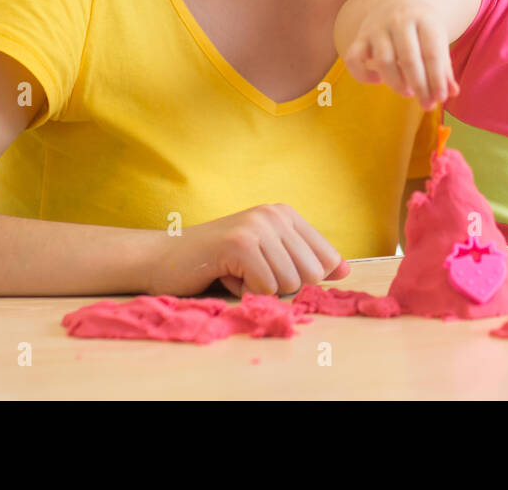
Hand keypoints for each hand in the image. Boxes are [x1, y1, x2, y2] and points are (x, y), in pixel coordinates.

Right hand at [145, 204, 350, 296]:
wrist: (162, 259)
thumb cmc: (215, 264)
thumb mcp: (267, 257)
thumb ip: (303, 261)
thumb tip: (345, 271)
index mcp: (286, 214)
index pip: (328, 258)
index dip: (309, 280)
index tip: (277, 276)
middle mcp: (275, 214)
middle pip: (312, 274)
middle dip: (283, 287)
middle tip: (251, 275)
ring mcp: (258, 226)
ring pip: (290, 284)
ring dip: (261, 290)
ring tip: (236, 273)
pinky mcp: (240, 244)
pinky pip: (266, 288)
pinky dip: (245, 293)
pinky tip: (225, 276)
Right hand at [341, 0, 458, 109]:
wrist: (394, 2)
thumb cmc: (421, 28)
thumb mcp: (436, 38)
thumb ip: (444, 66)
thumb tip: (453, 93)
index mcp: (424, 19)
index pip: (432, 53)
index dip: (436, 79)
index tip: (440, 99)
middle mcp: (399, 20)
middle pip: (408, 58)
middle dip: (419, 86)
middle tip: (426, 104)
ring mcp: (377, 27)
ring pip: (383, 60)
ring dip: (395, 82)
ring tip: (407, 92)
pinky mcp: (360, 36)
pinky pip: (354, 58)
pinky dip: (363, 74)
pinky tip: (377, 81)